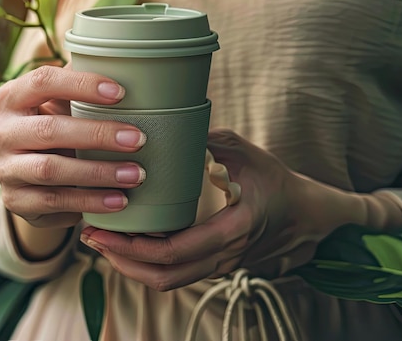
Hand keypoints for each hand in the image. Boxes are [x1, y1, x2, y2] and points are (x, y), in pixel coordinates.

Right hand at [0, 65, 146, 229]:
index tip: (121, 93)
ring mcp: (5, 169)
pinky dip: (90, 201)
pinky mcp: (16, 201)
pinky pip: (54, 201)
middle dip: (99, 135)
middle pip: (50, 130)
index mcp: (11, 98)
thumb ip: (81, 89)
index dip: (82, 85)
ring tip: (135, 174)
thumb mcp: (61, 107)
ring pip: (51, 170)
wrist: (32, 180)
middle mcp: (0, 132)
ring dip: (99, 172)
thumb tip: (130, 66)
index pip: (43, 82)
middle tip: (138, 139)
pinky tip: (118, 200)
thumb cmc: (56, 131)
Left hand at [80, 129, 401, 290]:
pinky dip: (150, 265)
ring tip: (104, 243)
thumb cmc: (280, 183)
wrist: (310, 217)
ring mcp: (222, 265)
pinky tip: (131, 244)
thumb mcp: (251, 154)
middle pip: (164, 276)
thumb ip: (216, 139)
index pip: (175, 251)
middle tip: (92, 237)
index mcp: (233, 230)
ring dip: (133, 267)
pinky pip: (178, 275)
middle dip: (122, 261)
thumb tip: (177, 120)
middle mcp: (225, 256)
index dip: (134, 247)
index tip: (104, 231)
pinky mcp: (218, 265)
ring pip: (169, 281)